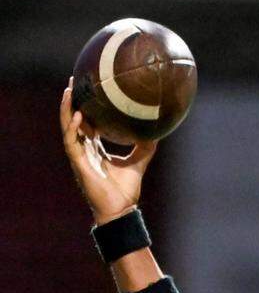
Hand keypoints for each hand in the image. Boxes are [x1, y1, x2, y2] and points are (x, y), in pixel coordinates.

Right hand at [59, 79, 157, 224]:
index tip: (88, 89)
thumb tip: (156, 132)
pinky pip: (72, 142)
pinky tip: (78, 115)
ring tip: (69, 91)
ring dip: (67, 109)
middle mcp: (84, 150)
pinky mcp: (78, 164)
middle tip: (73, 81)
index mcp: (95, 149)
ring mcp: (79, 157)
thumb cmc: (125, 191)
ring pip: (68, 128)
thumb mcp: (138, 163)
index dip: (85, 107)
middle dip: (71, 101)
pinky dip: (73, 128)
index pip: (86, 123)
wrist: (121, 211)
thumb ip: (145, 148)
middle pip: (73, 120)